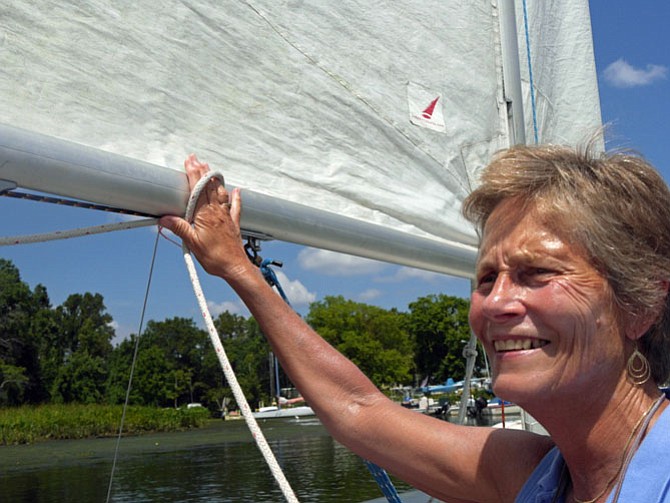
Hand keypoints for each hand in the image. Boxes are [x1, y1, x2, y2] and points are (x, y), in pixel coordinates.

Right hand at [159, 154, 249, 279]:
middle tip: (195, 158)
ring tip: (209, 169)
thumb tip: (164, 218)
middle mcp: (217, 212)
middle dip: (201, 170)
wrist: (235, 267)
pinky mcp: (234, 223)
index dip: (193, 173)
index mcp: (205, 215)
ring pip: (221, 192)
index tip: (189, 161)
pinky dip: (235, 197)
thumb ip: (179, 228)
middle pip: (208, 186)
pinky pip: (235, 207)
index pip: (197, 189)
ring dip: (214, 179)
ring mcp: (227, 216)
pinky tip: (236, 190)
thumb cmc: (215, 258)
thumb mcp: (192, 244)